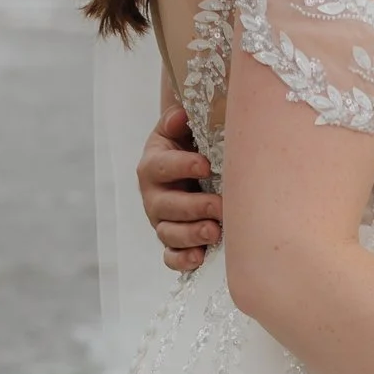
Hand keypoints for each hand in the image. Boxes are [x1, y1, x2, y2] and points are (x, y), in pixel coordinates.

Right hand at [141, 106, 221, 271]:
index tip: (206, 164)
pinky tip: (200, 257)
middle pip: (166, 206)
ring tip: (215, 232)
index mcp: (154, 166)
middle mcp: (154, 196)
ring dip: (191, 235)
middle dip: (193, 207)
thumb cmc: (189, 148)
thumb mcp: (181, 131)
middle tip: (219, 206)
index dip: (182, 166)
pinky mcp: (172, 242)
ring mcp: (162, 222)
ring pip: (169, 233)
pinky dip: (182, 259)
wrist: (188, 171)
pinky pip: (171, 257)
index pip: (161, 166)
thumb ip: (178, 122)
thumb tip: (180, 114)